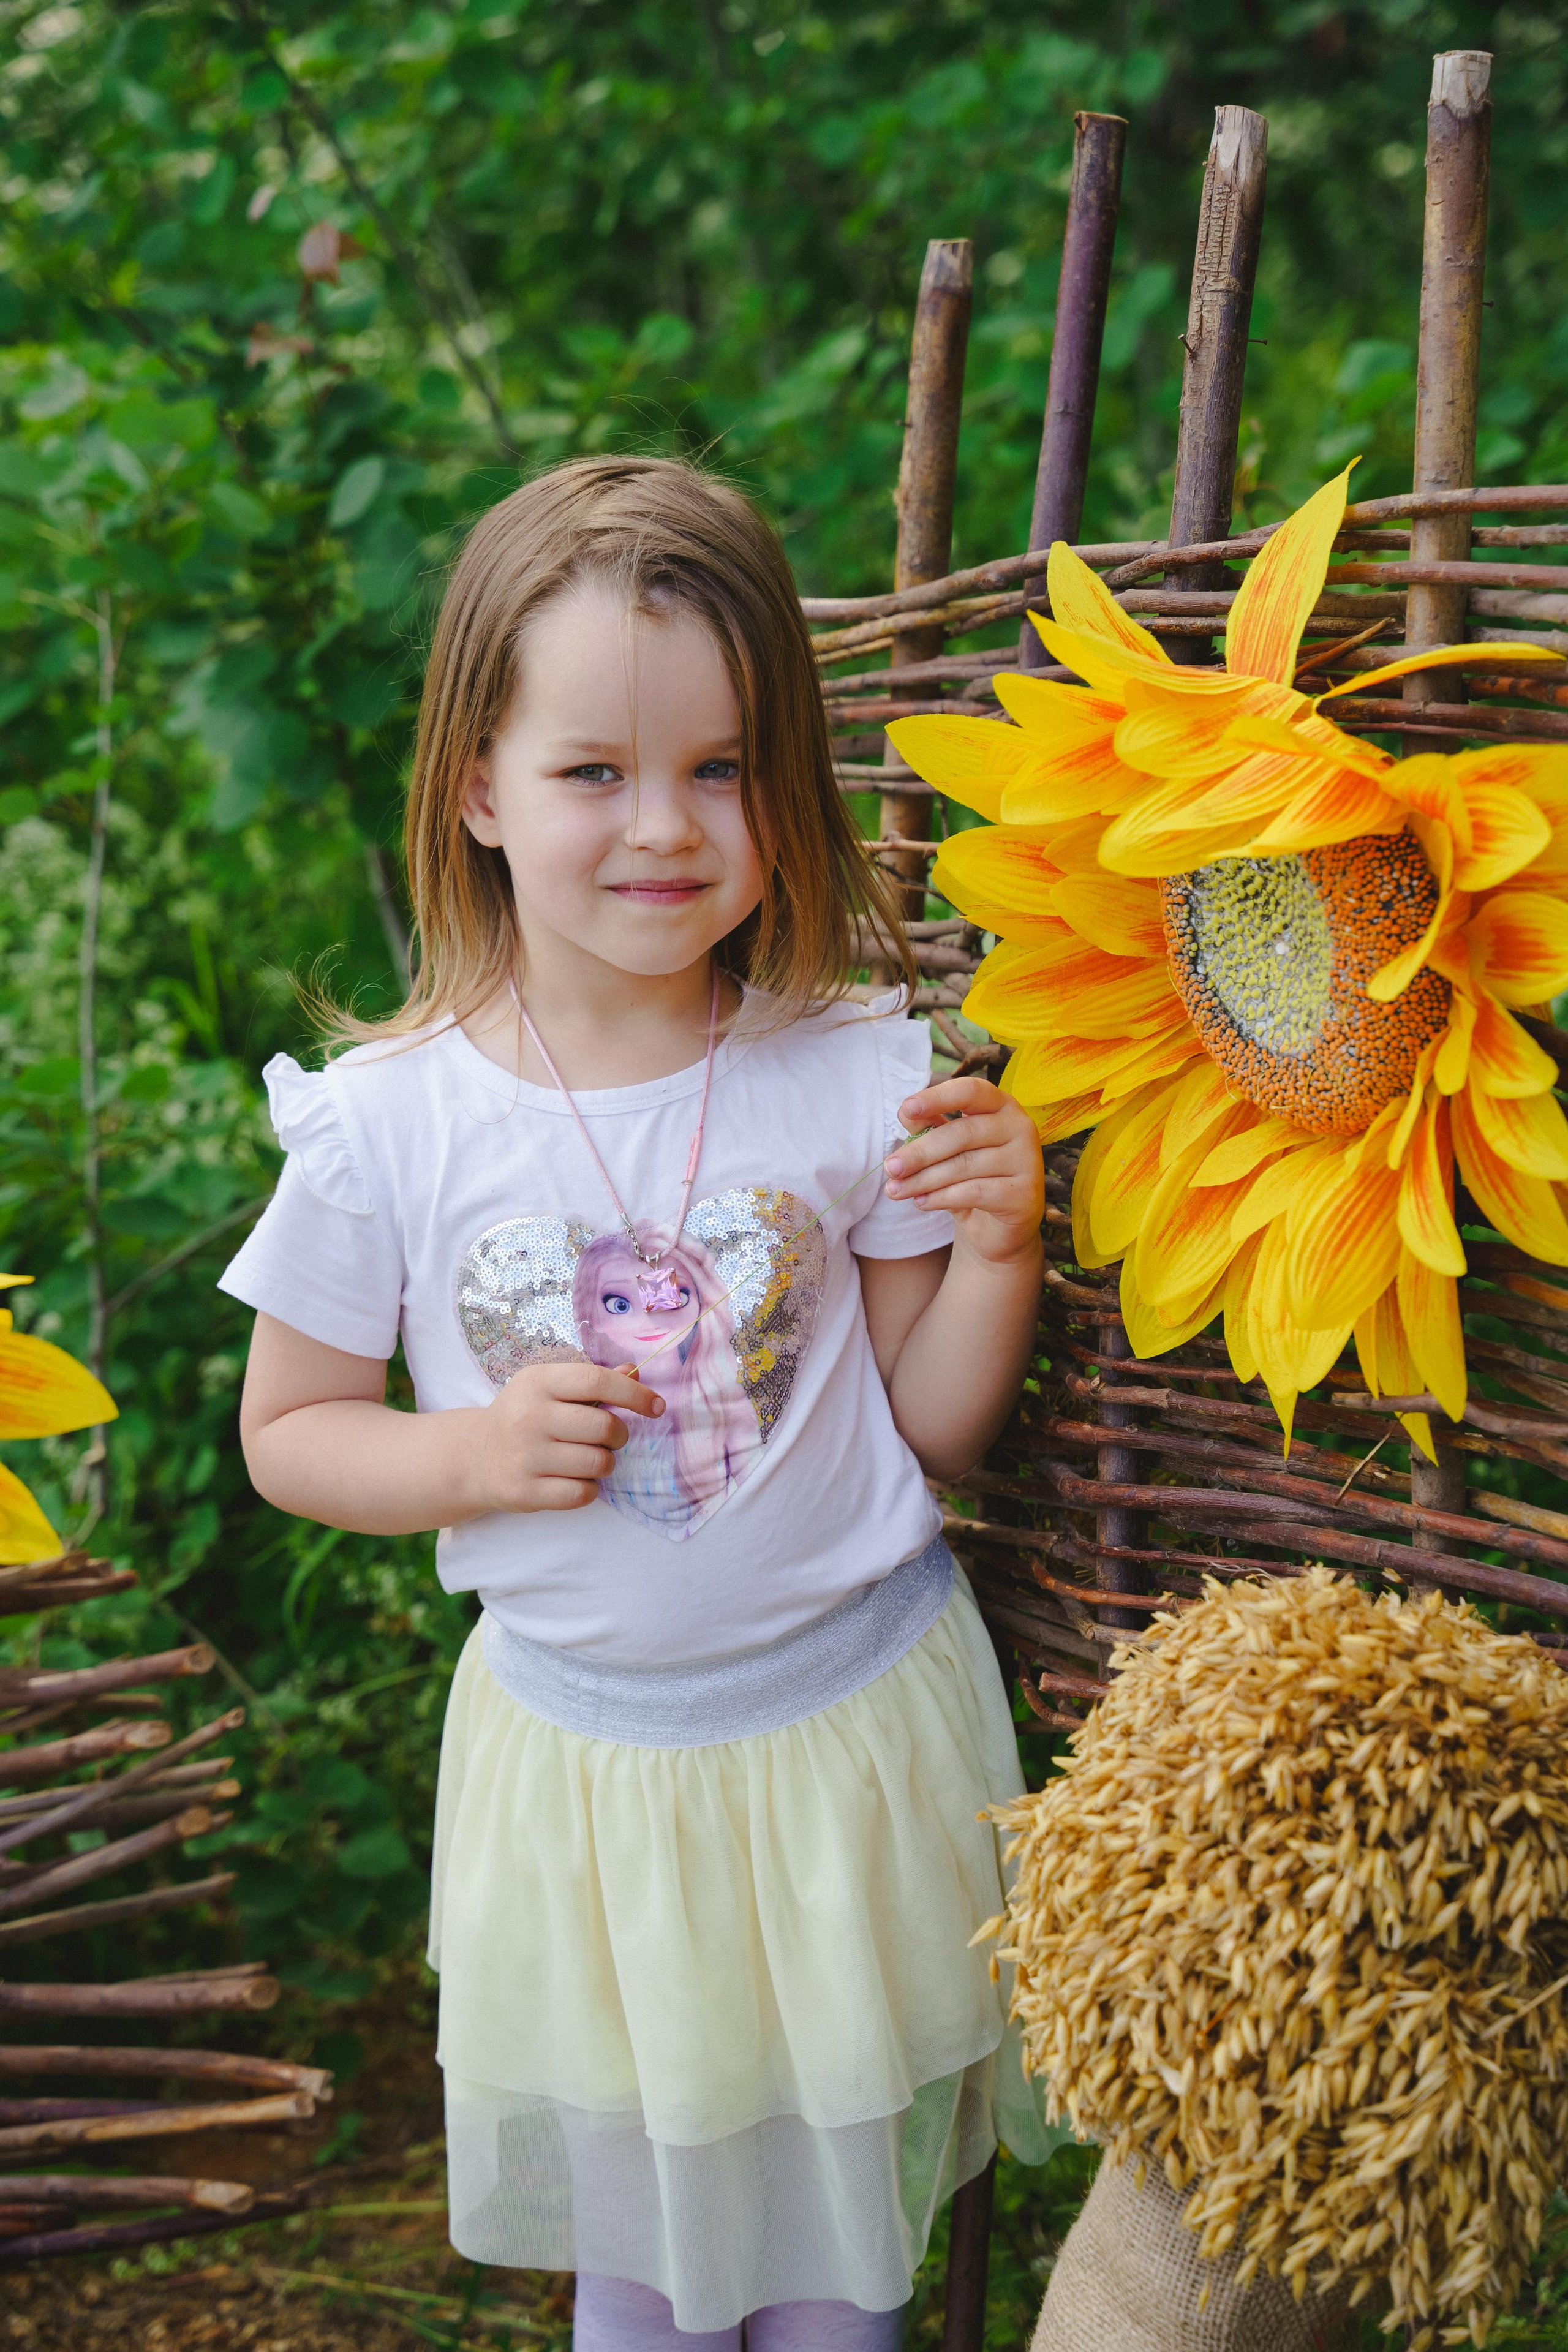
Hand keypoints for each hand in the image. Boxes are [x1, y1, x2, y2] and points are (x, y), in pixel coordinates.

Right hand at [469, 1360, 663, 1514]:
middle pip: (603, 1427)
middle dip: (619, 1435)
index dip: (634, 1394)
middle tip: (611, 1438)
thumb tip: (635, 1372)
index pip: (597, 1381)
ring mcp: (524, 1456)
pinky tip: (574, 1479)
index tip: (656, 1406)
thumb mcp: (549, 1388)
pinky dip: (589, 1488)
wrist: (476, 1457)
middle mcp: (528, 1417)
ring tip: (589, 1459)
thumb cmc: (525, 1416)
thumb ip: (592, 1380)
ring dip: (605, 1463)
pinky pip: (582, 1493)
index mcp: (537, 1382)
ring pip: (597, 1463)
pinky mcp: (524, 1491)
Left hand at [883, 1076, 1044, 1268]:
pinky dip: (942, 1198)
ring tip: (895, 1191)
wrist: (997, 1227)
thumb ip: (929, 1127)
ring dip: (923, 1180)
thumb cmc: (969, 1177)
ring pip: (965, 1165)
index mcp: (1000, 1105)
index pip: (971, 1091)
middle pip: (963, 1133)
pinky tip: (922, 1202)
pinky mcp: (1025, 1194)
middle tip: (889, 1168)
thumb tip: (906, 1113)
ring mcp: (1027, 1160)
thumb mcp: (946, 1150)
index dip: (938, 1097)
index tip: (907, 1109)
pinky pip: (975, 1192)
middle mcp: (1020, 1127)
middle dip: (920, 1152)